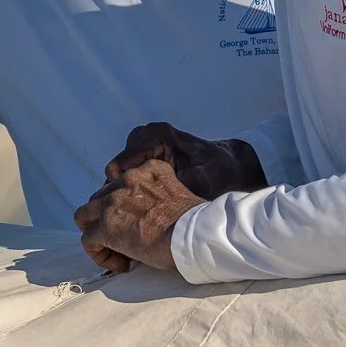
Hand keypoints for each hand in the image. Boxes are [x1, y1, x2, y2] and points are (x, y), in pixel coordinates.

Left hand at [73, 159, 204, 273]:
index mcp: (147, 170)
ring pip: (85, 216)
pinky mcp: (106, 227)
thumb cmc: (196, 222)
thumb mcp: (179, 192)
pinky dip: (100, 255)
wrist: (196, 236)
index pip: (120, 183)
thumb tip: (150, 214)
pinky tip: (121, 265)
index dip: (123, 206)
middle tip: (125, 239)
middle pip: (100, 198)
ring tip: (115, 251)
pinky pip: (88, 241)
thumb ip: (158, 194)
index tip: (136, 223)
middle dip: (108, 220)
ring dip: (96, 233)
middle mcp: (126, 180)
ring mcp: (113, 203)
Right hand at [105, 122, 267, 201]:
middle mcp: (147, 133)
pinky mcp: (146, 146)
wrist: (229, 165)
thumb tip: (146, 209)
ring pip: (120, 171)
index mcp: (157, 136)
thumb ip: (171, 192)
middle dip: (123, 191)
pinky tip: (151, 199)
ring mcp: (145, 138)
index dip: (119, 193)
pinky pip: (129, 169)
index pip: (117, 167)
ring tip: (147, 207)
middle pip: (116, 169)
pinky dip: (135, 184)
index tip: (131, 213)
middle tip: (140, 213)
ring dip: (129, 189)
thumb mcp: (197, 184)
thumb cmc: (216, 174)